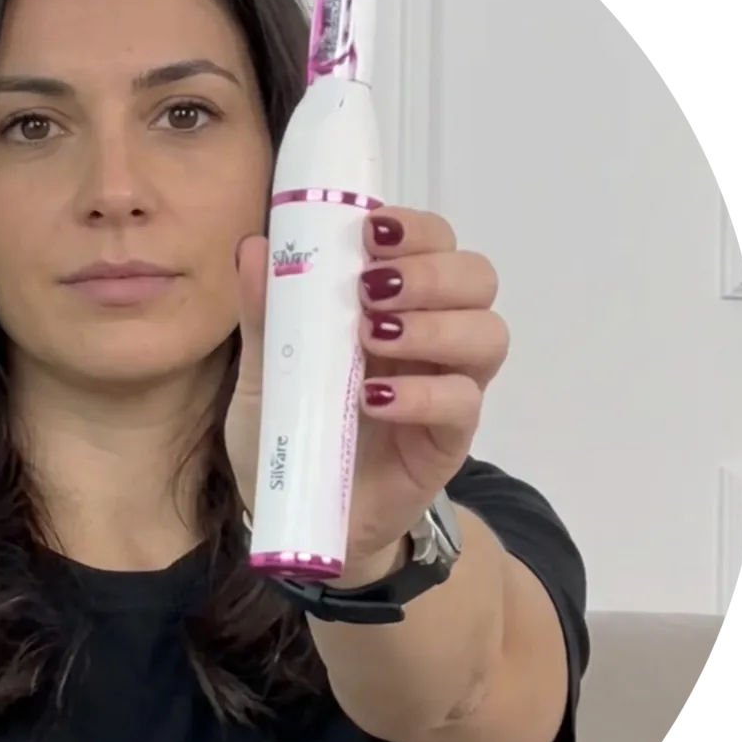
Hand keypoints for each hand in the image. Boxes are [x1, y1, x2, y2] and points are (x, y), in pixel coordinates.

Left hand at [225, 207, 508, 584]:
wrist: (297, 513)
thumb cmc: (287, 434)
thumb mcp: (262, 374)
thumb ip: (264, 316)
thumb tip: (254, 247)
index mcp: (391, 305)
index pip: (434, 243)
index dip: (416, 228)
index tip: (371, 229)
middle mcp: (430, 337)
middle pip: (476, 278)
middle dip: (430, 270)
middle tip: (371, 286)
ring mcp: (446, 387)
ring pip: (487, 334)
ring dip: (433, 323)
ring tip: (372, 336)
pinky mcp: (449, 440)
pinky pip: (464, 402)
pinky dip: (423, 392)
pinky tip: (375, 399)